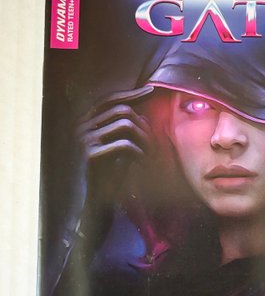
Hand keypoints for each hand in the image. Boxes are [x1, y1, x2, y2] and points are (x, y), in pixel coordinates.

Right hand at [76, 85, 154, 244]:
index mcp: (85, 123)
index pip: (109, 99)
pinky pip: (125, 144)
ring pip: (125, 124)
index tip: (151, 90)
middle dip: (143, 125)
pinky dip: (139, 152)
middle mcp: (81, 128)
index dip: (131, 94)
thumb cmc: (110, 177)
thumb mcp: (118, 149)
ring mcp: (84, 140)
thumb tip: (143, 110)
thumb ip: (125, 129)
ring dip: (144, 138)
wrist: (95, 205)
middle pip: (122, 111)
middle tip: (152, 144)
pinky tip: (140, 163)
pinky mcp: (91, 155)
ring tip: (148, 155)